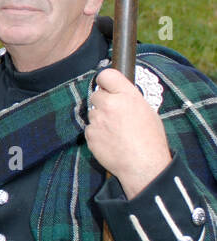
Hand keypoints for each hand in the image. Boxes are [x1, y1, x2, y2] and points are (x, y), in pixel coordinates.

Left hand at [86, 68, 171, 198]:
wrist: (143, 165)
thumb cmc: (151, 139)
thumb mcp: (147, 111)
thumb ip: (129, 99)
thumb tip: (118, 94)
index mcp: (127, 95)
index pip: (106, 75)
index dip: (105, 80)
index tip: (106, 86)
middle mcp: (109, 104)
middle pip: (95, 94)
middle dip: (102, 102)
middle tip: (114, 114)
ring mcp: (97, 119)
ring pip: (92, 113)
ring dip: (100, 119)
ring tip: (116, 132)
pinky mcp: (89, 134)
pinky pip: (90, 129)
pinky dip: (97, 133)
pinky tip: (110, 141)